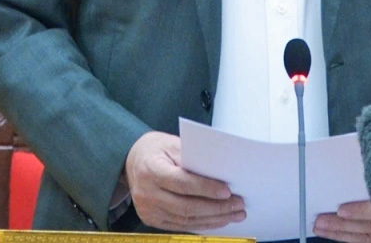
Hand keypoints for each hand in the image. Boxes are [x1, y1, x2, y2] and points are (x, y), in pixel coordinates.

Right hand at [124, 131, 245, 230]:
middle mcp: (147, 194)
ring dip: (214, 219)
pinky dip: (202, 224)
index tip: (227, 191)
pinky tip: (218, 220)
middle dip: (217, 207)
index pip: (182, 183)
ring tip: (235, 214)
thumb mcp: (172, 144)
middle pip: (186, 206)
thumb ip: (193, 158)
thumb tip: (220, 172)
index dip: (206, 189)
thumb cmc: (156, 149)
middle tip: (239, 204)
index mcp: (151, 170)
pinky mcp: (152, 220)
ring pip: (186, 220)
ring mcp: (148, 210)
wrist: (131, 162)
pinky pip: (181, 225)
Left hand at [313, 163, 370, 242]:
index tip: (341, 210)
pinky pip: (370, 240)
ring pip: (370, 236)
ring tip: (323, 227)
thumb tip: (343, 165)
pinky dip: (351, 237)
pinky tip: (336, 233)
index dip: (361, 211)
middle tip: (321, 220)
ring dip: (343, 233)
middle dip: (343, 224)